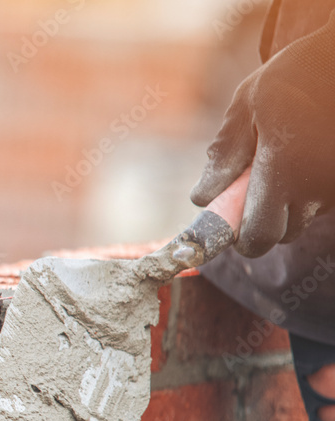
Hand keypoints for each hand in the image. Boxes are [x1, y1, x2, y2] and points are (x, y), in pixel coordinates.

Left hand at [191, 10, 334, 257]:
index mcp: (285, 166)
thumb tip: (203, 200)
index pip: (259, 234)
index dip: (241, 237)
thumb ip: (223, 155)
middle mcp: (317, 183)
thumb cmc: (290, 78)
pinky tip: (301, 161)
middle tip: (250, 190)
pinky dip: (306, 193)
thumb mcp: (246, 106)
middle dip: (262, 221)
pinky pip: (321, 203)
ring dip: (286, 206)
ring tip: (280, 165)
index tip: (230, 224)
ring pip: (303, 219)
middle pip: (282, 234)